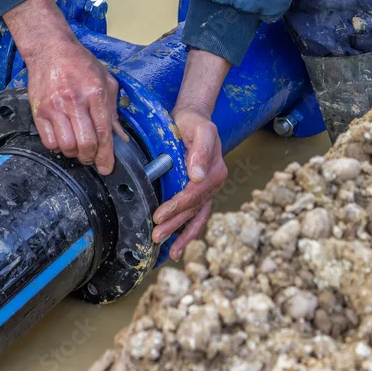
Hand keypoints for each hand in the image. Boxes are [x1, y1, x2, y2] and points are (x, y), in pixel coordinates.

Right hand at [4, 0, 125, 174]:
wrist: (50, 49)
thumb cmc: (80, 64)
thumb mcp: (105, 80)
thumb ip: (113, 109)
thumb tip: (120, 137)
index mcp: (95, 92)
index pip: (103, 132)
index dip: (106, 155)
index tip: (107, 167)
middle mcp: (74, 101)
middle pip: (85, 144)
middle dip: (91, 158)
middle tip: (92, 158)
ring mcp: (54, 107)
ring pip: (66, 146)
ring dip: (75, 154)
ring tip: (78, 148)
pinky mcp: (38, 111)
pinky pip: (49, 141)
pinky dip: (58, 147)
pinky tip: (63, 140)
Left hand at [152, 107, 226, 259]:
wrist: (193, 119)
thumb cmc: (194, 123)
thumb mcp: (200, 130)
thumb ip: (201, 151)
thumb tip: (198, 176)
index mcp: (215, 172)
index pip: (194, 194)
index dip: (177, 206)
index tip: (159, 215)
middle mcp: (214, 184)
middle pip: (193, 209)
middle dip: (174, 224)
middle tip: (156, 235)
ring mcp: (208, 190)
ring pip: (196, 217)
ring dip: (182, 235)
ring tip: (170, 252)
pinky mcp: (200, 192)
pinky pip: (196, 215)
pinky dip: (188, 231)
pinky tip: (178, 244)